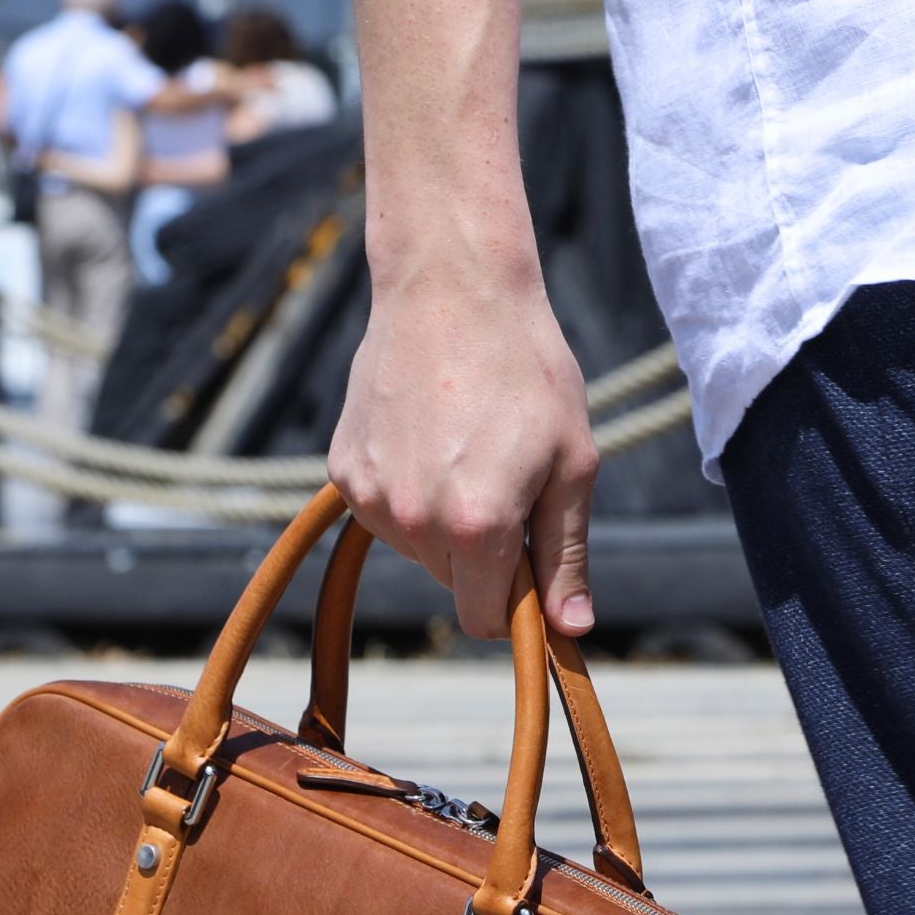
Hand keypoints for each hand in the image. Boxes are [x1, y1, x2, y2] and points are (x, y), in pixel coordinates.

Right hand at [328, 248, 596, 639]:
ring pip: (420, 551)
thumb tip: (569, 629)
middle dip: (485, 555)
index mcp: (477, 526)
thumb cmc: (526, 369)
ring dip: (446, 524)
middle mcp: (414, 521)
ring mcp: (371, 495)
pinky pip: (387, 514)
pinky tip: (430, 437)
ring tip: (466, 449)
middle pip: (455, 585)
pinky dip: (411, 494)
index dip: (515, 604)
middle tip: (507, 480)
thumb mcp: (571, 463)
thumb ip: (565, 554)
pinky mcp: (343, 470)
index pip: (485, 620)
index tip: (531, 566)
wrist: (451, 284)